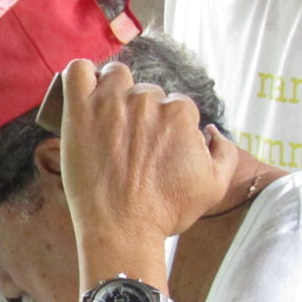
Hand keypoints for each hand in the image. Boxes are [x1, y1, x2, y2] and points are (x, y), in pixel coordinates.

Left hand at [59, 59, 237, 245]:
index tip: (150, 147)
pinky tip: (83, 91)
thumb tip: (211, 131)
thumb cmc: (165, 212)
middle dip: (139, 111)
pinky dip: (80, 75)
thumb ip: (224, 152)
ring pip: (115, 76)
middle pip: (144, 91)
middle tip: (127, 143)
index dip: (163, 126)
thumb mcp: (214, 186)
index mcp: (180, 113)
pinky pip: (77, 71)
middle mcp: (147, 102)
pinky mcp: (80, 111)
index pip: (174, 105)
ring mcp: (111, 103)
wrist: (122, 230)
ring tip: (105, 118)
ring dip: (113, 90)